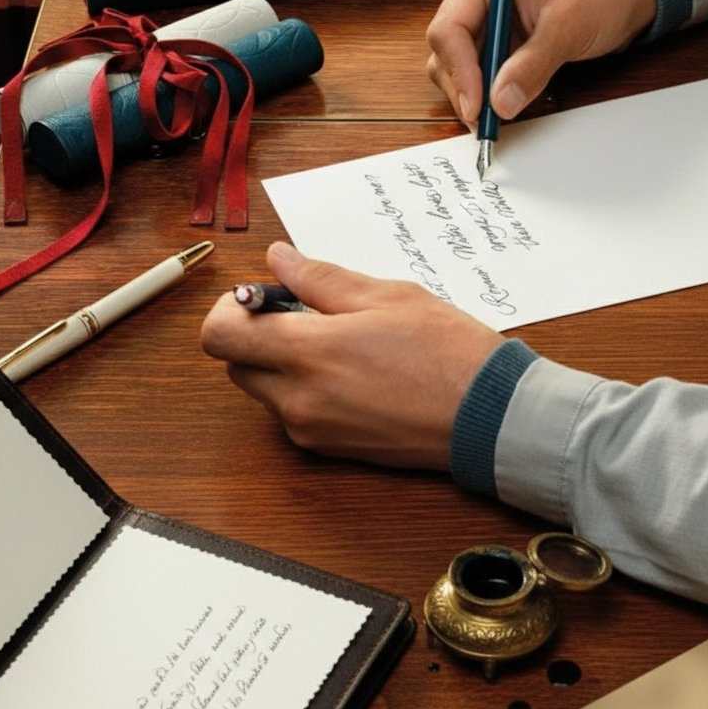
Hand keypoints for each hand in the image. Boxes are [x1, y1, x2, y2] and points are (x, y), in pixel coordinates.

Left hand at [201, 242, 503, 469]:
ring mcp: (310, 429)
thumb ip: (319, 278)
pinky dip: (304, 391)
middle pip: (235, 364)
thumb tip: (279, 259)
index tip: (263, 298)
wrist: (488, 417)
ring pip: (264, 390)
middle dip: (257, 337)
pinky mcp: (328, 449)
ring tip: (340, 345)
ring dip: (282, 364)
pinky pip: (293, 414)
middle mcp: (297, 398)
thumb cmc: (446, 352)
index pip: (219, 335)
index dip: (232, 310)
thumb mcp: (384, 296)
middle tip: (307, 316)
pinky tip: (352, 374)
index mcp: (306, 352)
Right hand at [426, 0, 656, 124]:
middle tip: (486, 122)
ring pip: (453, 72)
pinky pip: (473, 80)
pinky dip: (483, 99)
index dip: (459, 72)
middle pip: (444, 55)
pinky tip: (499, 110)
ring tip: (494, 119)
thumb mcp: (570, 24)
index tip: (478, 105)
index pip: (449, 30)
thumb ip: (533, 64)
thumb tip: (501, 102)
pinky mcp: (491, 48)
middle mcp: (473, 0)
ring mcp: (480, 25)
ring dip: (470, 99)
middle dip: (463, 91)